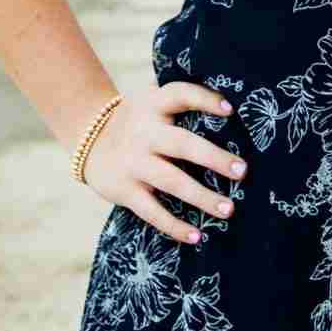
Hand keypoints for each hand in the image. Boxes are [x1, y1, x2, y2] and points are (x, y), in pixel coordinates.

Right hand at [77, 80, 248, 245]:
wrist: (89, 140)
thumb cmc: (139, 121)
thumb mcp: (152, 102)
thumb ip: (180, 101)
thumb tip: (232, 106)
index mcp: (153, 104)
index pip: (180, 94)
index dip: (204, 99)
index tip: (230, 110)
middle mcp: (143, 131)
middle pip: (181, 143)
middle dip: (213, 158)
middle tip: (242, 171)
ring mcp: (133, 162)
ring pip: (171, 181)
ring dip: (201, 196)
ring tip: (228, 209)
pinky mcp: (125, 190)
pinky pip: (152, 211)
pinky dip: (174, 226)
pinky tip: (196, 236)